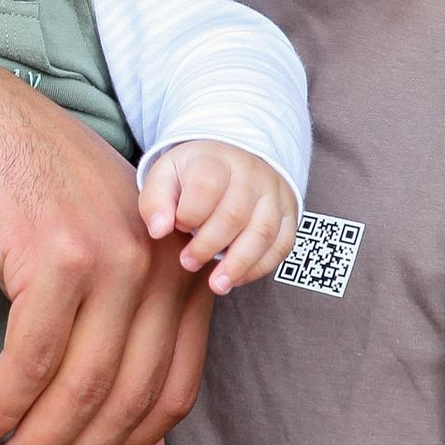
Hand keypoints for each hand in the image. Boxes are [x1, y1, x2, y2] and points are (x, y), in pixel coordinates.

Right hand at [0, 61, 212, 444]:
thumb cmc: (30, 198)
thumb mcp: (97, 263)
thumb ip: (130, 344)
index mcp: (179, 268)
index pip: (176, 385)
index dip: (133, 443)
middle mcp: (160, 264)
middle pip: (130, 395)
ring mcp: (113, 260)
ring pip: (81, 386)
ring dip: (37, 443)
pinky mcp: (57, 259)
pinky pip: (32, 361)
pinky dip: (4, 407)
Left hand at [139, 143, 300, 294]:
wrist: (234, 160)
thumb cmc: (194, 175)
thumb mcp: (166, 176)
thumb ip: (155, 201)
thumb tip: (159, 231)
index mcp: (215, 160)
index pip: (205, 186)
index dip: (189, 214)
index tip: (176, 227)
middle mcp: (250, 173)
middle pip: (234, 214)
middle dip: (208, 245)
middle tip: (189, 262)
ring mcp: (274, 193)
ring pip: (263, 232)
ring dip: (238, 264)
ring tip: (217, 284)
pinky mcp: (289, 212)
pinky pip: (282, 244)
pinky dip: (261, 266)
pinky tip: (237, 278)